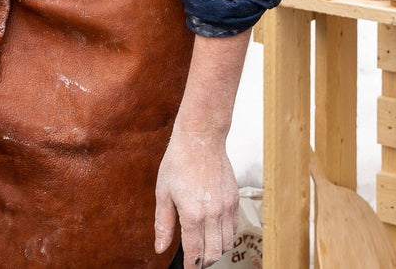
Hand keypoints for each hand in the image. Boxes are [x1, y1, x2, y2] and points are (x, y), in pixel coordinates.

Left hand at [153, 125, 238, 267]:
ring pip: (227, 243)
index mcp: (193, 214)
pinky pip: (234, 227)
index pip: (195, 252)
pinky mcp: (235, 200)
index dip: (192, 265)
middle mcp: (213, 214)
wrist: (201, 139)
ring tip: (206, 249)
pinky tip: (215, 232)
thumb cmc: (178, 162)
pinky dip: (226, 236)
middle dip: (205, 262)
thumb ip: (163, 224)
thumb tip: (160, 248)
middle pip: (214, 253)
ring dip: (217, 251)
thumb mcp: (163, 193)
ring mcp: (227, 207)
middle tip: (196, 262)